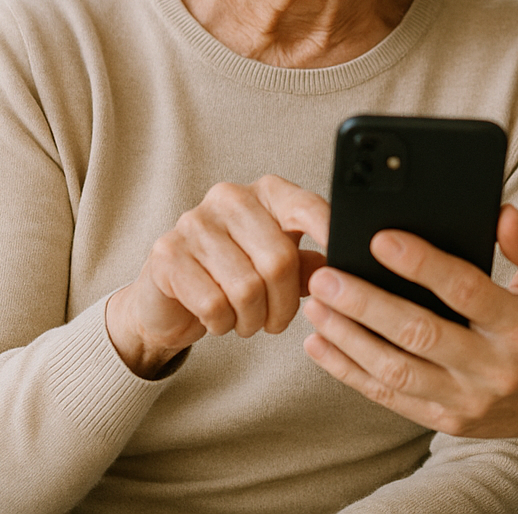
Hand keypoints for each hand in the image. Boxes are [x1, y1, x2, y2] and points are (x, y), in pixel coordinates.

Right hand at [106, 175, 329, 377]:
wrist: (170, 302)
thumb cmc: (233, 279)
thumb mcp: (277, 268)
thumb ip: (309, 264)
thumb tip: (349, 268)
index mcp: (266, 193)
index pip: (306, 207)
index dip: (330, 232)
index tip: (347, 260)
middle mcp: (230, 198)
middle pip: (278, 260)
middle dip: (284, 305)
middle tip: (277, 322)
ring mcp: (194, 222)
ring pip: (246, 287)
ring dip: (252, 320)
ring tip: (247, 321)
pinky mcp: (167, 254)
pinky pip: (213, 304)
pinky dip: (222, 324)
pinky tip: (218, 319)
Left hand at [302, 204, 517, 442]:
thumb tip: (502, 212)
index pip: (466, 291)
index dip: (422, 264)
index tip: (381, 238)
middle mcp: (493, 368)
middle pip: (419, 334)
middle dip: (366, 303)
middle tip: (326, 275)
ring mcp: (467, 401)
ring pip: (396, 370)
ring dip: (349, 338)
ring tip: (316, 306)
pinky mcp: (445, 421)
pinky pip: (389, 397)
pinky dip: (349, 371)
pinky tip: (321, 344)